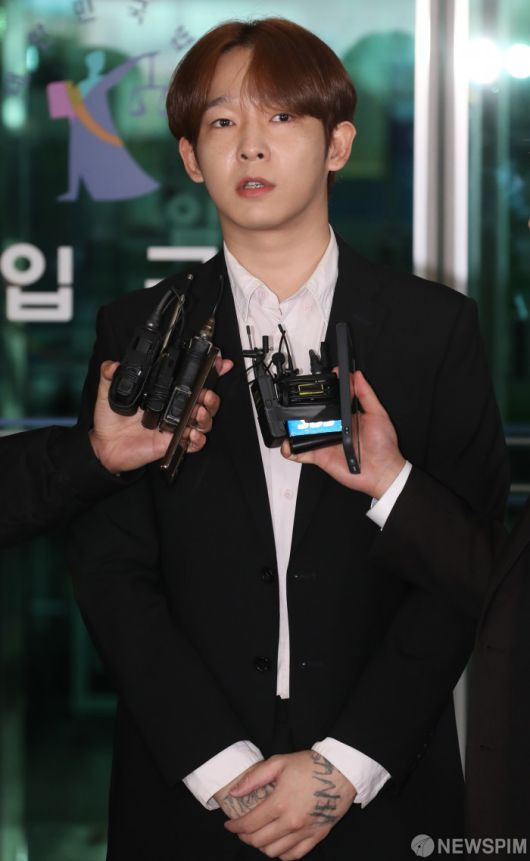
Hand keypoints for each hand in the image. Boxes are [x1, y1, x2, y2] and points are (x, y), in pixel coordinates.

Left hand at [89, 357, 232, 472]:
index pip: (191, 379)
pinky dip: (198, 439)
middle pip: (205, 400)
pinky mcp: (174, 443)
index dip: (210, 371)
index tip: (220, 363)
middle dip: (212, 396)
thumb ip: (110, 375)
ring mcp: (176, 426)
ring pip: (204, 420)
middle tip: (206, 394)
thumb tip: (113, 364)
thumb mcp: (108, 392)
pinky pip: (195, 443)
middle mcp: (175, 408)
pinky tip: (191, 434)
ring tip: (198, 412)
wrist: (105, 445)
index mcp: (165, 392)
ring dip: (207, 415)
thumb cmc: (111, 420)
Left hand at [224, 751, 355, 859]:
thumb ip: (254, 778)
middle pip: (259, 841)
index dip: (235, 827)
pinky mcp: (317, 836)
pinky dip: (281, 854)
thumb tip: (234, 792)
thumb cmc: (309, 764)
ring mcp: (305, 832)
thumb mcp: (279, 762)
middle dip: (245, 837)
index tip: (229, 825)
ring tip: (258, 836)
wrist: (342, 770)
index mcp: (279, 803)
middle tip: (241, 830)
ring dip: (261, 846)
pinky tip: (277, 845)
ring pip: (274, 852)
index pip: (249, 824)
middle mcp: (291, 822)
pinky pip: (294, 855)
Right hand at [282, 370, 404, 499]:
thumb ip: (366, 394)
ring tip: (289, 423)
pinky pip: (301, 452)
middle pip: (314, 415)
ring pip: (304, 432)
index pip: (332, 399)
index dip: (324, 390)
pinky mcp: (320, 456)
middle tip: (299, 403)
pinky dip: (291, 450)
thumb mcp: (378, 414)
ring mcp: (325, 441)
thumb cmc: (383, 446)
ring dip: (294, 428)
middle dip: (302, 408)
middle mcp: (335, 428)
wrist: (381, 472)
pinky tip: (288, 445)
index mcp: (347, 417)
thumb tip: (357, 376)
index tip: (321, 380)